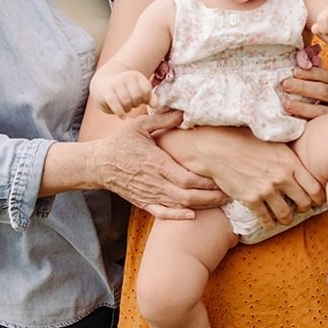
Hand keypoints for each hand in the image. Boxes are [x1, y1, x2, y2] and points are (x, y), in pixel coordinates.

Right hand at [90, 110, 227, 218]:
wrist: (98, 164)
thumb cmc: (120, 143)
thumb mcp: (140, 126)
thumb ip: (162, 120)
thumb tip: (183, 111)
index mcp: (156, 163)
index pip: (186, 178)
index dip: (206, 182)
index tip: (221, 178)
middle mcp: (154, 182)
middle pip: (187, 196)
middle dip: (210, 197)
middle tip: (229, 193)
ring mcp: (148, 194)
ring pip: (178, 206)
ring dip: (200, 206)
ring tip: (219, 202)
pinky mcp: (143, 202)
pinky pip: (162, 213)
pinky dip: (177, 217)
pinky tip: (192, 216)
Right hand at [93, 70, 152, 117]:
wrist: (103, 83)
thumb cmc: (125, 89)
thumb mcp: (138, 90)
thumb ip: (149, 97)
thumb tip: (156, 105)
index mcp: (136, 76)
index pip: (147, 89)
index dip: (146, 98)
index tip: (142, 100)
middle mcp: (126, 77)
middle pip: (137, 96)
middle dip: (136, 104)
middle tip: (132, 105)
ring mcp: (116, 84)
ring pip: (127, 101)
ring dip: (128, 109)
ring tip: (127, 108)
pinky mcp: (107, 92)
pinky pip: (116, 105)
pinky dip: (121, 113)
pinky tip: (123, 117)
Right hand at [157, 125, 326, 226]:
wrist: (219, 147)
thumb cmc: (247, 141)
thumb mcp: (275, 144)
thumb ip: (291, 157)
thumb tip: (307, 163)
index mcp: (291, 162)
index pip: (315, 188)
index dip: (318, 197)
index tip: (316, 199)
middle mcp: (281, 178)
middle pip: (304, 204)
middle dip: (304, 208)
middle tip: (300, 207)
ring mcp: (266, 190)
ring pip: (286, 215)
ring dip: (287, 218)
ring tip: (285, 216)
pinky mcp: (250, 199)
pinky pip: (265, 220)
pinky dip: (269, 223)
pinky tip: (269, 220)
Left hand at [281, 66, 327, 121]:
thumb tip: (303, 67)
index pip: (327, 76)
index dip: (311, 73)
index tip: (295, 70)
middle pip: (323, 91)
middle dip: (303, 87)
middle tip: (285, 84)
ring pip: (321, 110)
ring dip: (302, 107)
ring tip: (286, 105)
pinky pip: (322, 125)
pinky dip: (309, 122)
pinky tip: (296, 121)